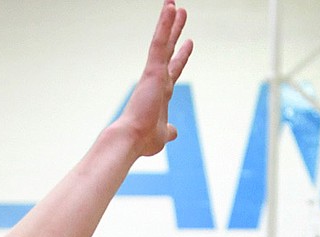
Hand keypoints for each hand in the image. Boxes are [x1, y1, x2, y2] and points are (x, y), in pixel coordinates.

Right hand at [114, 2, 192, 158]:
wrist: (131, 139)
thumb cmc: (143, 141)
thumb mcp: (163, 135)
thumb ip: (169, 130)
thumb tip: (174, 132)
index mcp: (161, 94)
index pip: (173, 70)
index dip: (181, 57)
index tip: (188, 44)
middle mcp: (158, 80)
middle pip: (169, 50)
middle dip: (175, 32)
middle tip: (181, 13)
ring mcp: (155, 74)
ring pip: (163, 41)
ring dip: (169, 22)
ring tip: (174, 4)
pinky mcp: (153, 70)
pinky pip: (159, 42)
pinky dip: (165, 25)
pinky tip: (171, 8)